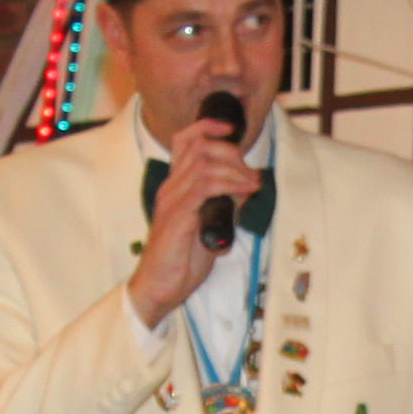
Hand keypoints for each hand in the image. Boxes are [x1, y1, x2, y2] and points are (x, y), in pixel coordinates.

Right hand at [127, 115, 265, 326]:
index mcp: (175, 186)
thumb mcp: (209, 225)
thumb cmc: (181, 260)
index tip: (230, 129)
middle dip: (231, 152)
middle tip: (250, 172)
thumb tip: (247, 184)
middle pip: (199, 146)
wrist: (160, 287)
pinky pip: (204, 187)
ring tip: (253, 183)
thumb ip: (225, 203)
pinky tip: (245, 191)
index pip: (184, 140)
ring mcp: (172, 200)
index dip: (207, 126)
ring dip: (235, 169)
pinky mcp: (177, 216)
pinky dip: (230, 184)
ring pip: (204, 164)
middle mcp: (171, 187)